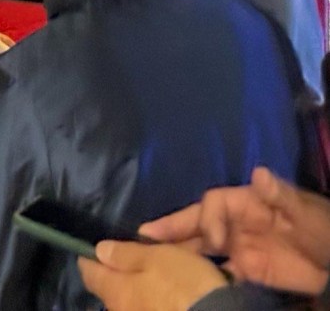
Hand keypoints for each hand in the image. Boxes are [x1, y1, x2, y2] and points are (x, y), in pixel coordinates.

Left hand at [78, 241, 226, 310]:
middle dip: (117, 272)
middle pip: (110, 288)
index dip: (90, 257)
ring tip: (154, 272)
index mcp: (114, 291)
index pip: (89, 273)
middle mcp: (121, 310)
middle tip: (131, 257)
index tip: (95, 247)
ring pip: (131, 299)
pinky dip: (154, 298)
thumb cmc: (184, 285)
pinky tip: (168, 292)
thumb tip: (98, 250)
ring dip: (138, 285)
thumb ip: (125, 254)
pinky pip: (149, 307)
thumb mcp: (156, 258)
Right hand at [141, 167, 329, 294]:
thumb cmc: (325, 231)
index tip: (215, 241)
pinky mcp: (247, 270)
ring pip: (201, 246)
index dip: (207, 219)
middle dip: (171, 228)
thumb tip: (257, 172)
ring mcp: (239, 246)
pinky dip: (200, 276)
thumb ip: (281, 195)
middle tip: (143, 237)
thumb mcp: (306, 213)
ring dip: (178, 251)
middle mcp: (236, 222)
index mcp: (247, 202)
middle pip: (197, 222)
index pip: (213, 204)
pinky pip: (217, 271)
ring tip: (150, 259)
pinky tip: (184, 283)